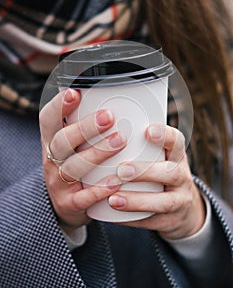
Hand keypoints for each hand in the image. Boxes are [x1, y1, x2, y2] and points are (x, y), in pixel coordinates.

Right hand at [39, 89, 125, 229]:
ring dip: (97, 153)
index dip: (59, 106)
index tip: (74, 92)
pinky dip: (100, 188)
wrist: (65, 205)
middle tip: (109, 116)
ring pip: (73, 166)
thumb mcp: (72, 145)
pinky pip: (83, 197)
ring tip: (120, 141)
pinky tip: (117, 180)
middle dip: (85, 128)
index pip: (47, 120)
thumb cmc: (75, 165)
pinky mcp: (69, 204)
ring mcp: (58, 183)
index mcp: (51, 141)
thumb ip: (84, 124)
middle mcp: (51, 160)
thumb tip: (112, 95)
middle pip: (62, 141)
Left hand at [108, 125, 205, 239]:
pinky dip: (131, 219)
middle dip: (145, 171)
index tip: (147, 131)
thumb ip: (142, 146)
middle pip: (171, 173)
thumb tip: (105, 128)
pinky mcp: (171, 221)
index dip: (165, 135)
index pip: (177, 142)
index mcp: (177, 157)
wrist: (183, 210)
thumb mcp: (161, 158)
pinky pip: (152, 222)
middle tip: (121, 170)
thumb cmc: (161, 174)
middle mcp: (182, 177)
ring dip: (137, 200)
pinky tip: (112, 215)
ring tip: (113, 199)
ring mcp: (180, 200)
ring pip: (164, 202)